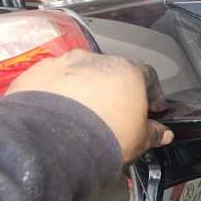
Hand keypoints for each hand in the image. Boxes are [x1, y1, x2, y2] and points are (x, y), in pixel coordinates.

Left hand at [6, 50, 172, 161]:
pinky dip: (56, 94)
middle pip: (111, 72)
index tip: (152, 108)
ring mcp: (63, 63)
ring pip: (78, 74)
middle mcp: (95, 60)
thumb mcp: (139, 140)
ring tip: (80, 116)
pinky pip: (51, 82)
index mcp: (127, 71)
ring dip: (83, 90)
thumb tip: (163, 133)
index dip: (152, 93)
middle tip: (115, 114)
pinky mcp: (36, 73)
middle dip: (115, 91)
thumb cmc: (106, 136)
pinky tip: (56, 114)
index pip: (148, 76)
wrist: (54, 140)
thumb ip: (153, 133)